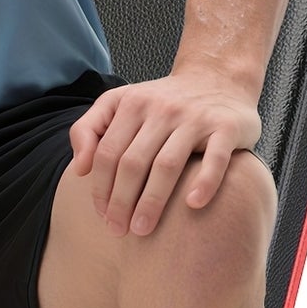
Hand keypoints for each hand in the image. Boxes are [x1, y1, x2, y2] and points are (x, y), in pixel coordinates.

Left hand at [69, 66, 261, 236]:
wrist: (219, 77)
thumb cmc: (164, 101)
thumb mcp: (121, 102)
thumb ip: (90, 128)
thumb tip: (79, 168)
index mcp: (133, 104)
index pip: (108, 153)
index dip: (101, 187)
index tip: (101, 216)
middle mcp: (162, 109)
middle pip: (133, 162)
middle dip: (121, 201)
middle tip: (118, 230)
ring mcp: (195, 118)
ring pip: (166, 164)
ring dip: (151, 201)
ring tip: (143, 229)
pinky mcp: (226, 128)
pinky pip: (215, 159)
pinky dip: (205, 182)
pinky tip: (193, 204)